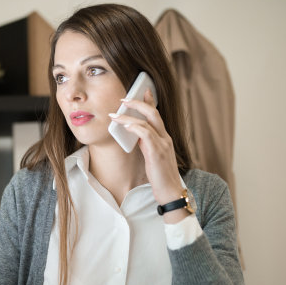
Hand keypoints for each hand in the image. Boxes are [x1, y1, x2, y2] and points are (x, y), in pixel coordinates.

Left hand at [109, 90, 185, 218]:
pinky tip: (125, 126)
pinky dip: (135, 127)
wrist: (170, 193)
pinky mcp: (157, 153)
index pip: (157, 115)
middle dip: (138, 103)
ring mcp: (163, 145)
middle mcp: (165, 138)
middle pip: (153, 113)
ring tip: (115, 114)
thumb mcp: (152, 157)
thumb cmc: (160, 177)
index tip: (142, 91)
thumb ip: (146, 145)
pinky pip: (146, 135)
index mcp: (165, 139)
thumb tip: (134, 135)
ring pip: (147, 122)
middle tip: (123, 99)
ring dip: (129, 116)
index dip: (150, 101)